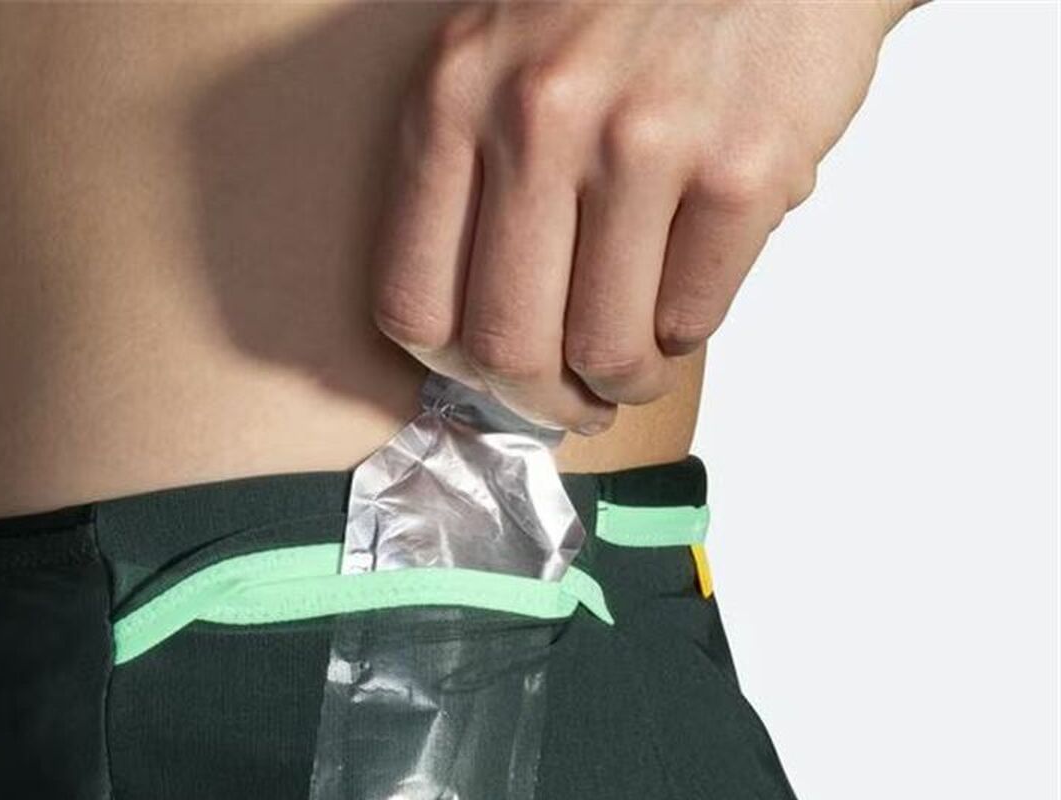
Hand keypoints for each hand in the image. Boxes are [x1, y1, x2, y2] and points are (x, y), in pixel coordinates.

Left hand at [371, 0, 918, 433]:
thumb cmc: (632, 0)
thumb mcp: (509, 50)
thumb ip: (475, 171)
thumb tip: (482, 339)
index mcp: (456, 93)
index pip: (413, 301)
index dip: (454, 369)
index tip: (492, 374)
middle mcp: (538, 116)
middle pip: (507, 347)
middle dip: (544, 402)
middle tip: (575, 403)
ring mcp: (643, 141)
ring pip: (605, 350)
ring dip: (623, 382)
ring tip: (636, 367)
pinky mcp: (743, 168)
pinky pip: (692, 319)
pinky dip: (686, 334)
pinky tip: (686, 296)